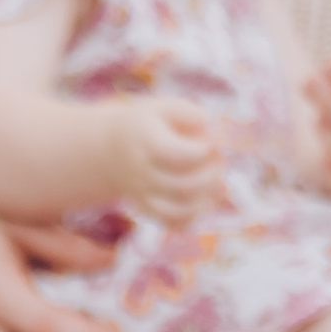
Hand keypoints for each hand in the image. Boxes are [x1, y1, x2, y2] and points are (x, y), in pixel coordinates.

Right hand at [108, 97, 224, 225]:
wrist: (110, 151)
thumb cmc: (148, 124)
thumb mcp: (165, 107)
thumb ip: (191, 114)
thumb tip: (214, 132)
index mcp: (145, 142)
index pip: (176, 154)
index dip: (203, 150)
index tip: (214, 141)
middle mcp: (141, 173)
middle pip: (181, 185)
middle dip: (210, 174)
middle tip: (219, 161)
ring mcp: (143, 196)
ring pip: (179, 210)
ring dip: (206, 198)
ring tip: (216, 183)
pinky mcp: (148, 211)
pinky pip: (174, 224)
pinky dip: (194, 216)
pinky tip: (203, 199)